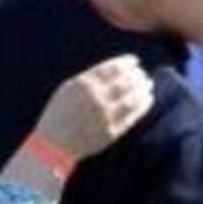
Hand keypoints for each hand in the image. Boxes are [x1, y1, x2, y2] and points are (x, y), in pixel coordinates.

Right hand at [35, 55, 153, 163]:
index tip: (135, 61)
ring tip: (148, 85)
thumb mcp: (69, 90)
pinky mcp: (112, 132)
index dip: (126, 63)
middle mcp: (95, 99)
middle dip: (137, 76)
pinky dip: (143, 106)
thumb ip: (90, 79)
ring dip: (143, 89)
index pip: (112, 68)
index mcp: (82, 85)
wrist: (54, 143)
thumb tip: (117, 67)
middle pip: (125, 82)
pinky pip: (132, 116)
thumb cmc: (61, 113)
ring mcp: (104, 116)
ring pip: (132, 99)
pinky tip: (148, 99)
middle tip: (143, 75)